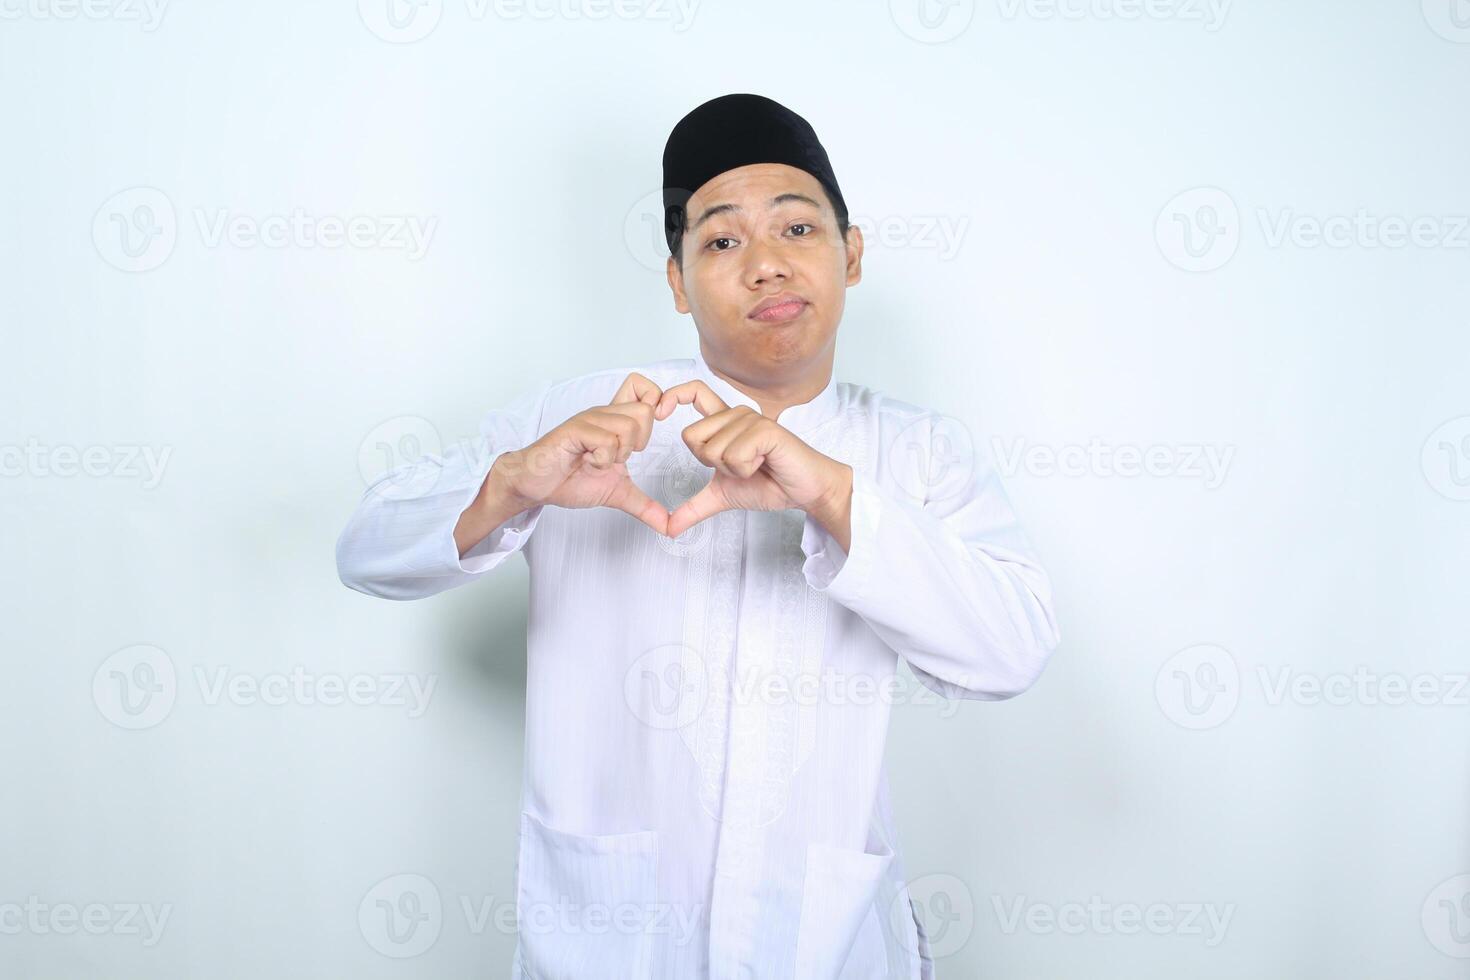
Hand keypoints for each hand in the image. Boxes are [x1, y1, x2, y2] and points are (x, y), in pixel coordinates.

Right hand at [492, 372, 669, 534]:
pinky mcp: (575, 430)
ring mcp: (589, 420)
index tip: (650, 434)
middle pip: (645, 411)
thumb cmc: (570, 480)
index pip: (644, 389)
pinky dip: (601, 460)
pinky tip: (586, 463)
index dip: (658, 402)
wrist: (535, 486)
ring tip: (598, 462)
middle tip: (618, 458)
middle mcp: (604, 414)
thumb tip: (669, 526)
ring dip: (617, 454)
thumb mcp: (618, 493)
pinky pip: (606, 440)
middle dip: (640, 442)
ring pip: (628, 426)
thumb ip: (644, 505)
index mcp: (615, 421)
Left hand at [655, 380, 850, 538]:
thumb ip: (694, 507)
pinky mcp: (765, 430)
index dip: (674, 396)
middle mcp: (736, 414)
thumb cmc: (770, 484)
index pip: (694, 392)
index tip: (660, 412)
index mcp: (725, 422)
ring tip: (756, 466)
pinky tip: (764, 464)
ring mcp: (750, 419)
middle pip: (691, 437)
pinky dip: (746, 470)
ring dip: (733, 471)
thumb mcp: (722, 496)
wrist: (805, 491)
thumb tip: (669, 528)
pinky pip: (734, 456)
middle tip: (740, 467)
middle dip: (710, 464)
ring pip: (712, 451)